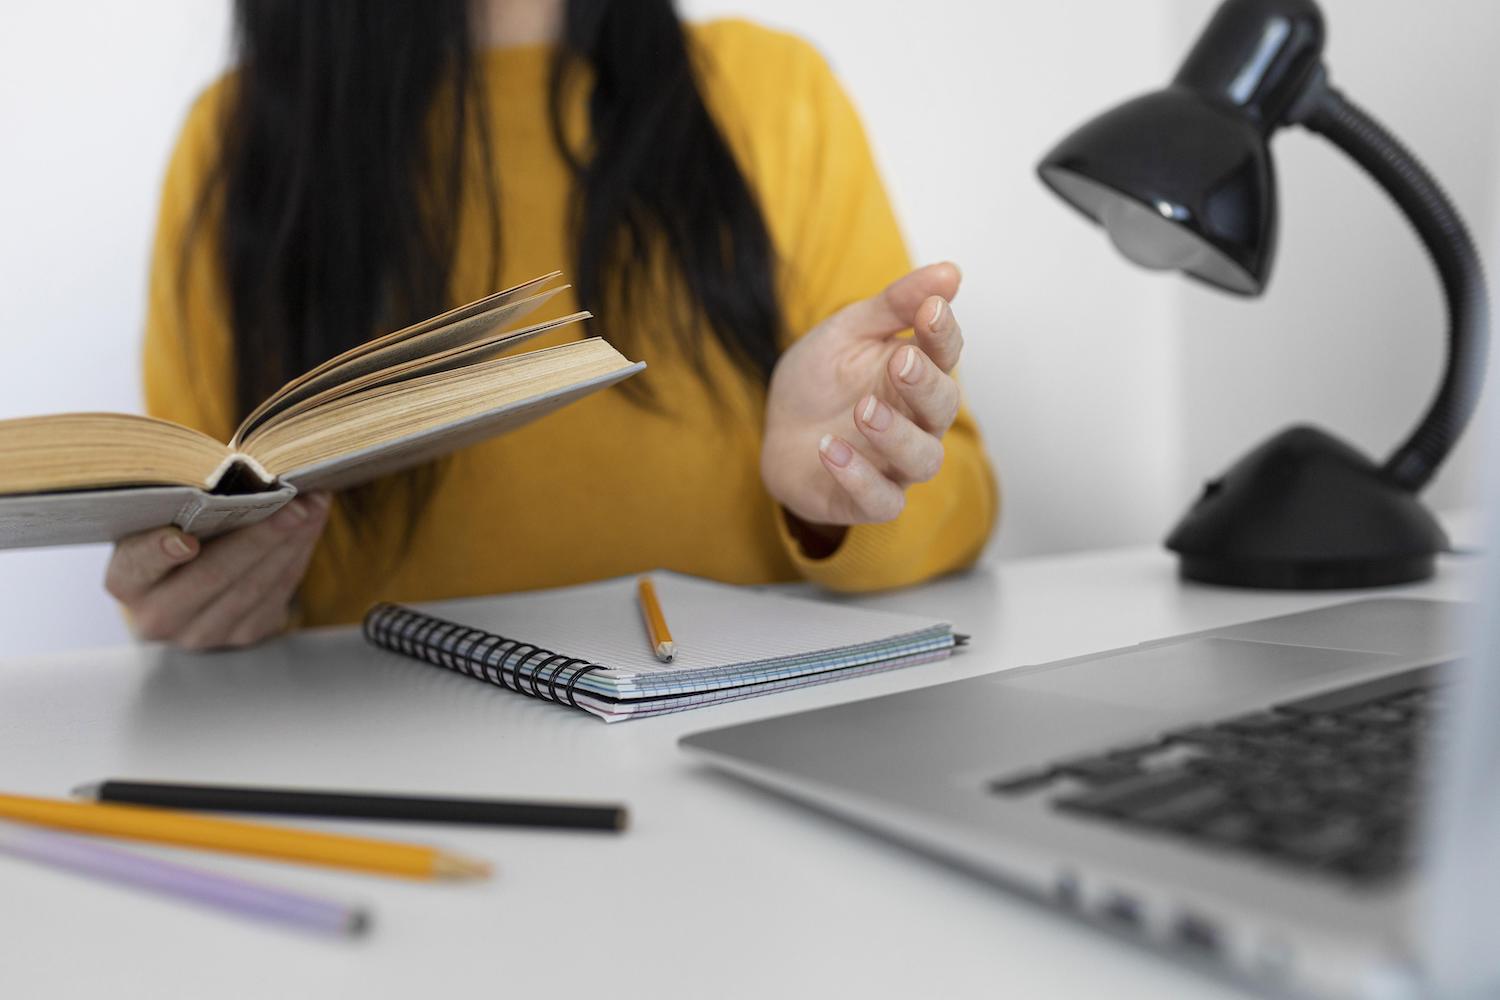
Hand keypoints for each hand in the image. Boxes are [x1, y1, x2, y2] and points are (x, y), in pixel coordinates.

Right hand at [104, 493, 330, 649]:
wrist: (192, 586)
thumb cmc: (179, 532)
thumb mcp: (166, 519)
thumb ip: (190, 503)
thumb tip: (250, 475)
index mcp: (127, 581)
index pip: (138, 565)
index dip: (160, 552)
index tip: (185, 540)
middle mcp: (158, 617)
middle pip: (212, 575)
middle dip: (259, 537)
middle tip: (293, 506)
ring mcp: (201, 634)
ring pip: (252, 587)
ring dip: (289, 544)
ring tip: (312, 507)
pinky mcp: (242, 636)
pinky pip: (276, 595)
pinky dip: (297, 556)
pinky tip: (311, 526)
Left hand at [762, 262, 964, 532]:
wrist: (777, 428)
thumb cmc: (822, 379)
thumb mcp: (849, 330)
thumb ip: (895, 304)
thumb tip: (951, 272)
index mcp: (916, 375)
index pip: (945, 354)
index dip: (943, 332)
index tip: (932, 307)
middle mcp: (916, 421)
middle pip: (942, 408)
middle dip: (925, 385)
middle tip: (899, 362)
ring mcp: (894, 464)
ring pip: (922, 460)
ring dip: (897, 435)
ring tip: (864, 410)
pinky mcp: (863, 499)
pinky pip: (881, 501)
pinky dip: (860, 478)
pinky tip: (831, 450)